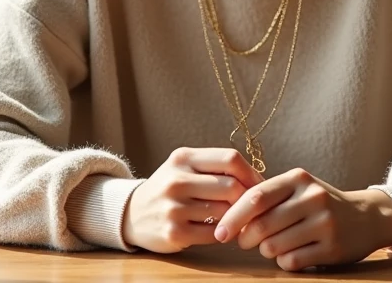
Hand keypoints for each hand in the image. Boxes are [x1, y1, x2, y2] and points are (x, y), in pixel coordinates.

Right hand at [121, 147, 264, 252]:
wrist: (131, 214)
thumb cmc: (169, 189)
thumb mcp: (184, 167)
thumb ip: (214, 167)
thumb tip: (258, 179)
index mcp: (183, 158)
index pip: (230, 158)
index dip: (251, 173)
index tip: (260, 185)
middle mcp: (177, 180)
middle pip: (232, 187)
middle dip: (246, 199)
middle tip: (251, 207)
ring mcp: (174, 207)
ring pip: (225, 211)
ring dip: (235, 217)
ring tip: (235, 218)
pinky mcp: (174, 233)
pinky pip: (214, 233)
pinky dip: (223, 233)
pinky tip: (220, 230)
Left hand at [213, 168, 391, 271]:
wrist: (366, 217)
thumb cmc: (318, 203)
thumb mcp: (297, 189)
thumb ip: (267, 198)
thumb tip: (227, 217)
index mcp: (298, 179)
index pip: (256, 197)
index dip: (233, 217)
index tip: (219, 232)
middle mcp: (313, 197)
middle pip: (262, 225)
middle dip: (246, 238)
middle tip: (244, 241)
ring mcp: (325, 223)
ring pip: (274, 246)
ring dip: (266, 250)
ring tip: (274, 244)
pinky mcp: (332, 248)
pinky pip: (292, 262)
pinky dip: (285, 261)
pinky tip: (292, 253)